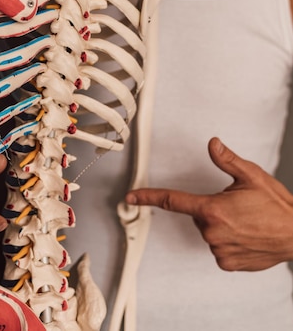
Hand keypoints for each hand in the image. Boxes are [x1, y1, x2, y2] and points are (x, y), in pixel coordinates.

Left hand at [126, 137, 292, 270]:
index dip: (148, 197)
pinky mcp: (227, 263)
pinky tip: (246, 235)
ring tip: (246, 221)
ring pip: (209, 231)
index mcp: (212, 208)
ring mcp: (219, 250)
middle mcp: (212, 232)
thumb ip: (227, 160)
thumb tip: (212, 144)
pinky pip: (218, 247)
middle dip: (212, 207)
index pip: (172, 200)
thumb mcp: (251, 176)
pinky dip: (228, 240)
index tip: (131, 197)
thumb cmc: (276, 206)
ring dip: (221, 225)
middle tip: (238, 206)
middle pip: (198, 214)